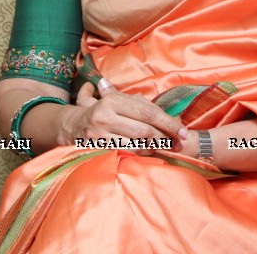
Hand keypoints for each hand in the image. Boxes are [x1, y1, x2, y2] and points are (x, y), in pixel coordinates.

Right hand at [64, 78, 188, 150]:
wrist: (72, 126)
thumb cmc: (104, 112)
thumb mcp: (119, 101)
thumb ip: (143, 105)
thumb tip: (172, 116)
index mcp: (114, 100)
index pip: (148, 112)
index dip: (168, 122)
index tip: (184, 132)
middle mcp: (105, 115)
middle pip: (144, 130)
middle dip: (164, 138)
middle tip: (178, 143)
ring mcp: (99, 134)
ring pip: (135, 144)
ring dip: (153, 148)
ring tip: (165, 148)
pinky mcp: (96, 149)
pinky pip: (125, 154)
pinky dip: (139, 155)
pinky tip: (148, 153)